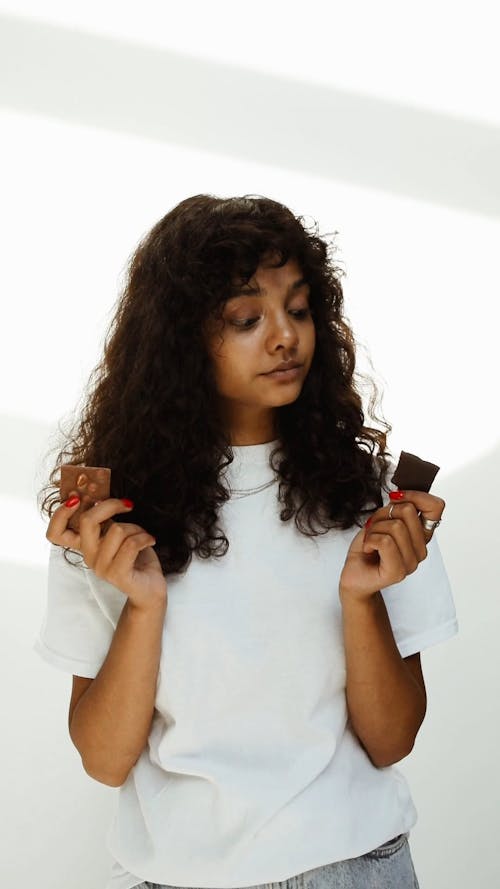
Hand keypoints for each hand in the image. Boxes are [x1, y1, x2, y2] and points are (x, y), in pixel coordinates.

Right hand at [46, 492, 167, 610]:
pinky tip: (149, 541)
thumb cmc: (136, 557)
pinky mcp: (118, 575)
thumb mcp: (118, 534)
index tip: (77, 498)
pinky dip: (144, 538)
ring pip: (117, 530)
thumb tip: (98, 497)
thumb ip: (105, 521)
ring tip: (143, 535)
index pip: (55, 533)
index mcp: (85, 546)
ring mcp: (102, 567)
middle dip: (110, 505)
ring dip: (136, 528)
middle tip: (127, 505)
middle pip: (87, 521)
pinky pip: (131, 545)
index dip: (60, 514)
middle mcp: (89, 557)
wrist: (150, 587)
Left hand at [339, 491, 445, 602]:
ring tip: (371, 541)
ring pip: (395, 526)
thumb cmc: (368, 547)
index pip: (436, 507)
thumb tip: (399, 494)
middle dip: (383, 514)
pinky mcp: (397, 572)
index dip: (416, 495)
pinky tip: (369, 549)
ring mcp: (411, 563)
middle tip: (375, 528)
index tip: (395, 498)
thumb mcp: (382, 520)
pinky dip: (370, 540)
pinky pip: (385, 542)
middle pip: (408, 511)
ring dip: (374, 529)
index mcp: (421, 534)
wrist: (355, 574)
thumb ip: (395, 508)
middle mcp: (421, 549)